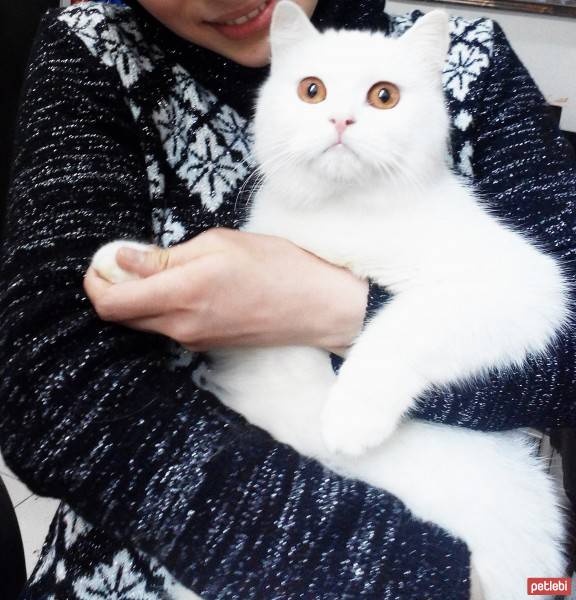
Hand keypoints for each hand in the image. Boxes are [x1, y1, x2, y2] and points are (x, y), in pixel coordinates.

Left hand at [84, 228, 367, 351]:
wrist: (315, 305)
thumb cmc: (275, 266)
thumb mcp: (219, 244)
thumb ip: (165, 256)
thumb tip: (124, 259)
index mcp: (182, 294)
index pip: (111, 303)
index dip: (95, 283)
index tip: (101, 261)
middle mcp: (181, 325)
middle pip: (121, 317)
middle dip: (113, 288)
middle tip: (128, 259)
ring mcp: (193, 339)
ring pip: (144, 322)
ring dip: (138, 297)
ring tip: (161, 267)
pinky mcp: (206, 344)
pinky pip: (168, 327)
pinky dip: (161, 307)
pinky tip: (184, 285)